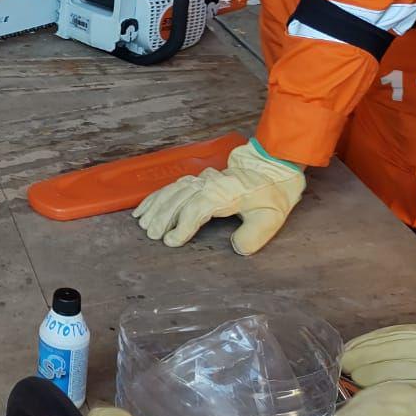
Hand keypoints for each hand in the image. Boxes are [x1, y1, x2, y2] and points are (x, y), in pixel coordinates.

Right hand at [133, 140, 304, 254]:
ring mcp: (201, 179)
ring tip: (143, 224)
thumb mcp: (271, 216)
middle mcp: (208, 183)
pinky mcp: (196, 179)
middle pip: (179, 198)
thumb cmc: (270, 194)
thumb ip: (254, 234)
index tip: (171, 242)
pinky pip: (171, 186)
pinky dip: (156, 197)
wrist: (271, 168)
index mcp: (224, 193)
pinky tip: (144, 208)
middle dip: (163, 217)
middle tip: (152, 235)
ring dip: (156, 207)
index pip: (197, 208)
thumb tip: (237, 247)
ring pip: (172, 191)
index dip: (183, 225)